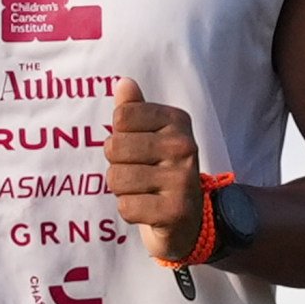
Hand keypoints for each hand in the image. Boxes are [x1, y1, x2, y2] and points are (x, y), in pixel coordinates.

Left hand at [106, 77, 204, 263]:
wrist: (189, 221)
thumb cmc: (161, 172)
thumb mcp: (150, 136)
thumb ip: (134, 110)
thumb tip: (123, 83)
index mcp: (177, 121)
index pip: (122, 117)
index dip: (119, 137)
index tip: (139, 149)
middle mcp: (184, 146)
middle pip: (115, 147)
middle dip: (117, 165)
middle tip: (139, 174)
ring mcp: (182, 179)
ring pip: (117, 179)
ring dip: (122, 190)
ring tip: (143, 192)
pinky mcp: (175, 211)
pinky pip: (126, 206)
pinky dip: (130, 211)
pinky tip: (148, 210)